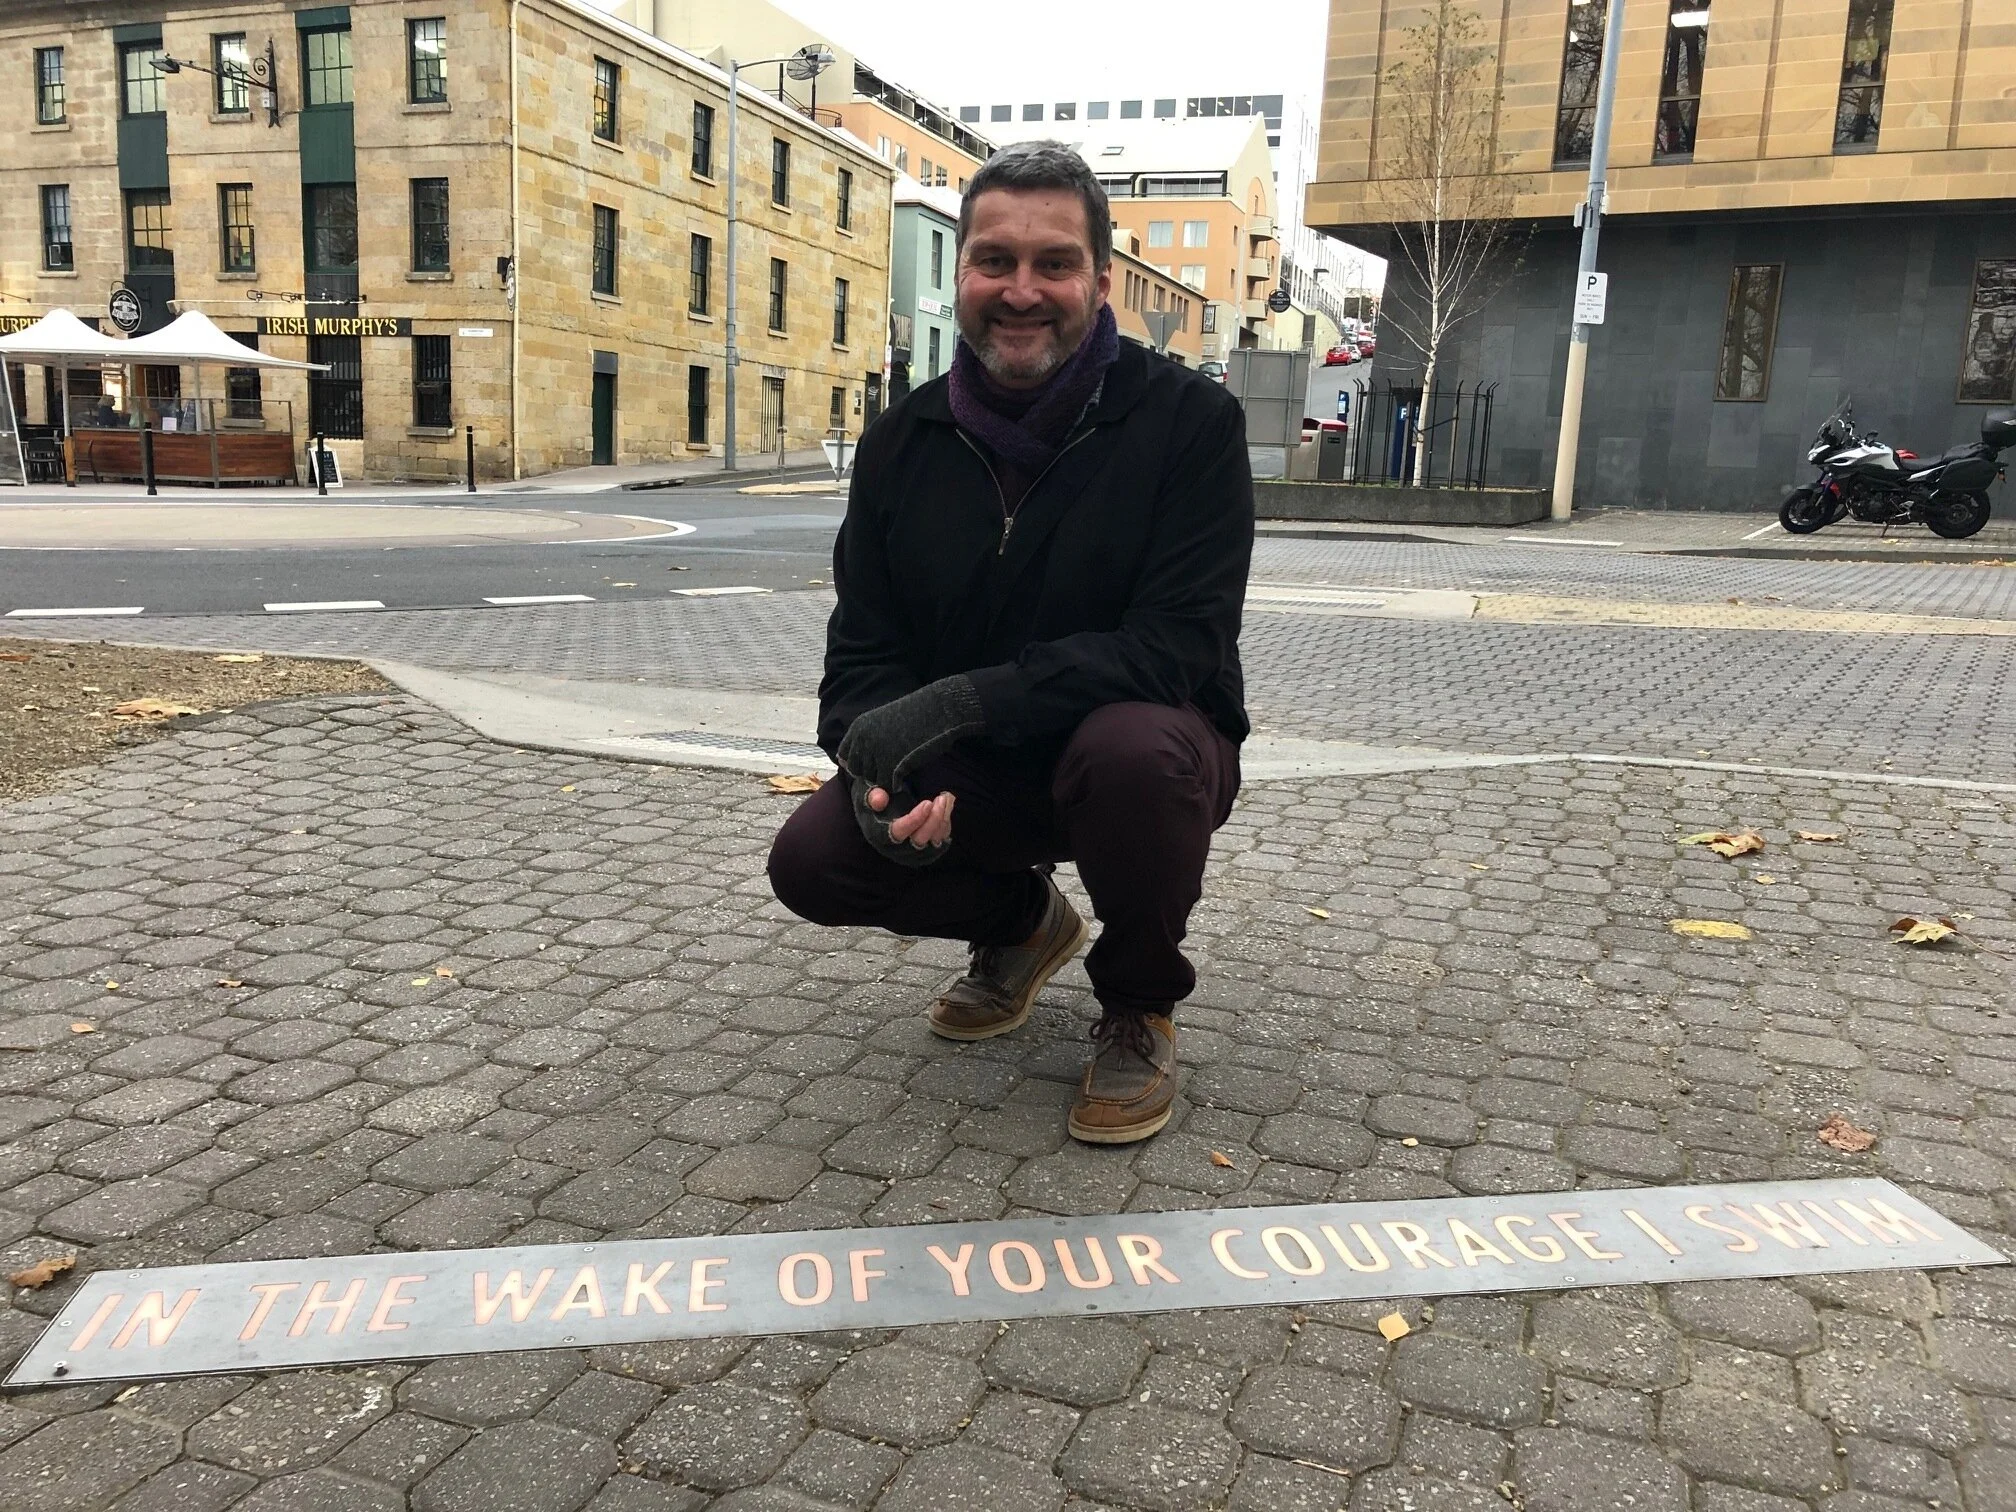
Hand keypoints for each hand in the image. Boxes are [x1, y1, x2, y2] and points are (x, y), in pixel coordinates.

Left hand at [836, 676, 985, 797]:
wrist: (938, 710)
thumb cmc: (915, 714)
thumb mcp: (881, 720)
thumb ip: (866, 738)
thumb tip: (848, 762)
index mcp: (858, 728)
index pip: (844, 755)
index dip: (858, 762)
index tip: (873, 762)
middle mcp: (862, 741)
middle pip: (857, 771)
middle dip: (871, 772)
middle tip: (888, 767)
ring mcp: (876, 754)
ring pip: (873, 780)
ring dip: (885, 779)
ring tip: (898, 768)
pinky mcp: (891, 766)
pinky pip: (888, 786)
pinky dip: (897, 784)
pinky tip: (905, 773)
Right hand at [871, 786, 953, 850]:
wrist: (885, 807)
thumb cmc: (878, 800)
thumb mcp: (869, 793)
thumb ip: (873, 795)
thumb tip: (879, 800)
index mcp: (879, 835)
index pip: (898, 832)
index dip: (914, 820)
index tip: (927, 803)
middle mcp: (897, 848)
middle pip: (919, 840)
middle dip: (933, 819)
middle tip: (941, 798)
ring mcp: (914, 851)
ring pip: (933, 842)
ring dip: (942, 820)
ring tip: (945, 798)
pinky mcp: (927, 849)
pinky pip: (941, 840)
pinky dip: (946, 824)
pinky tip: (946, 805)